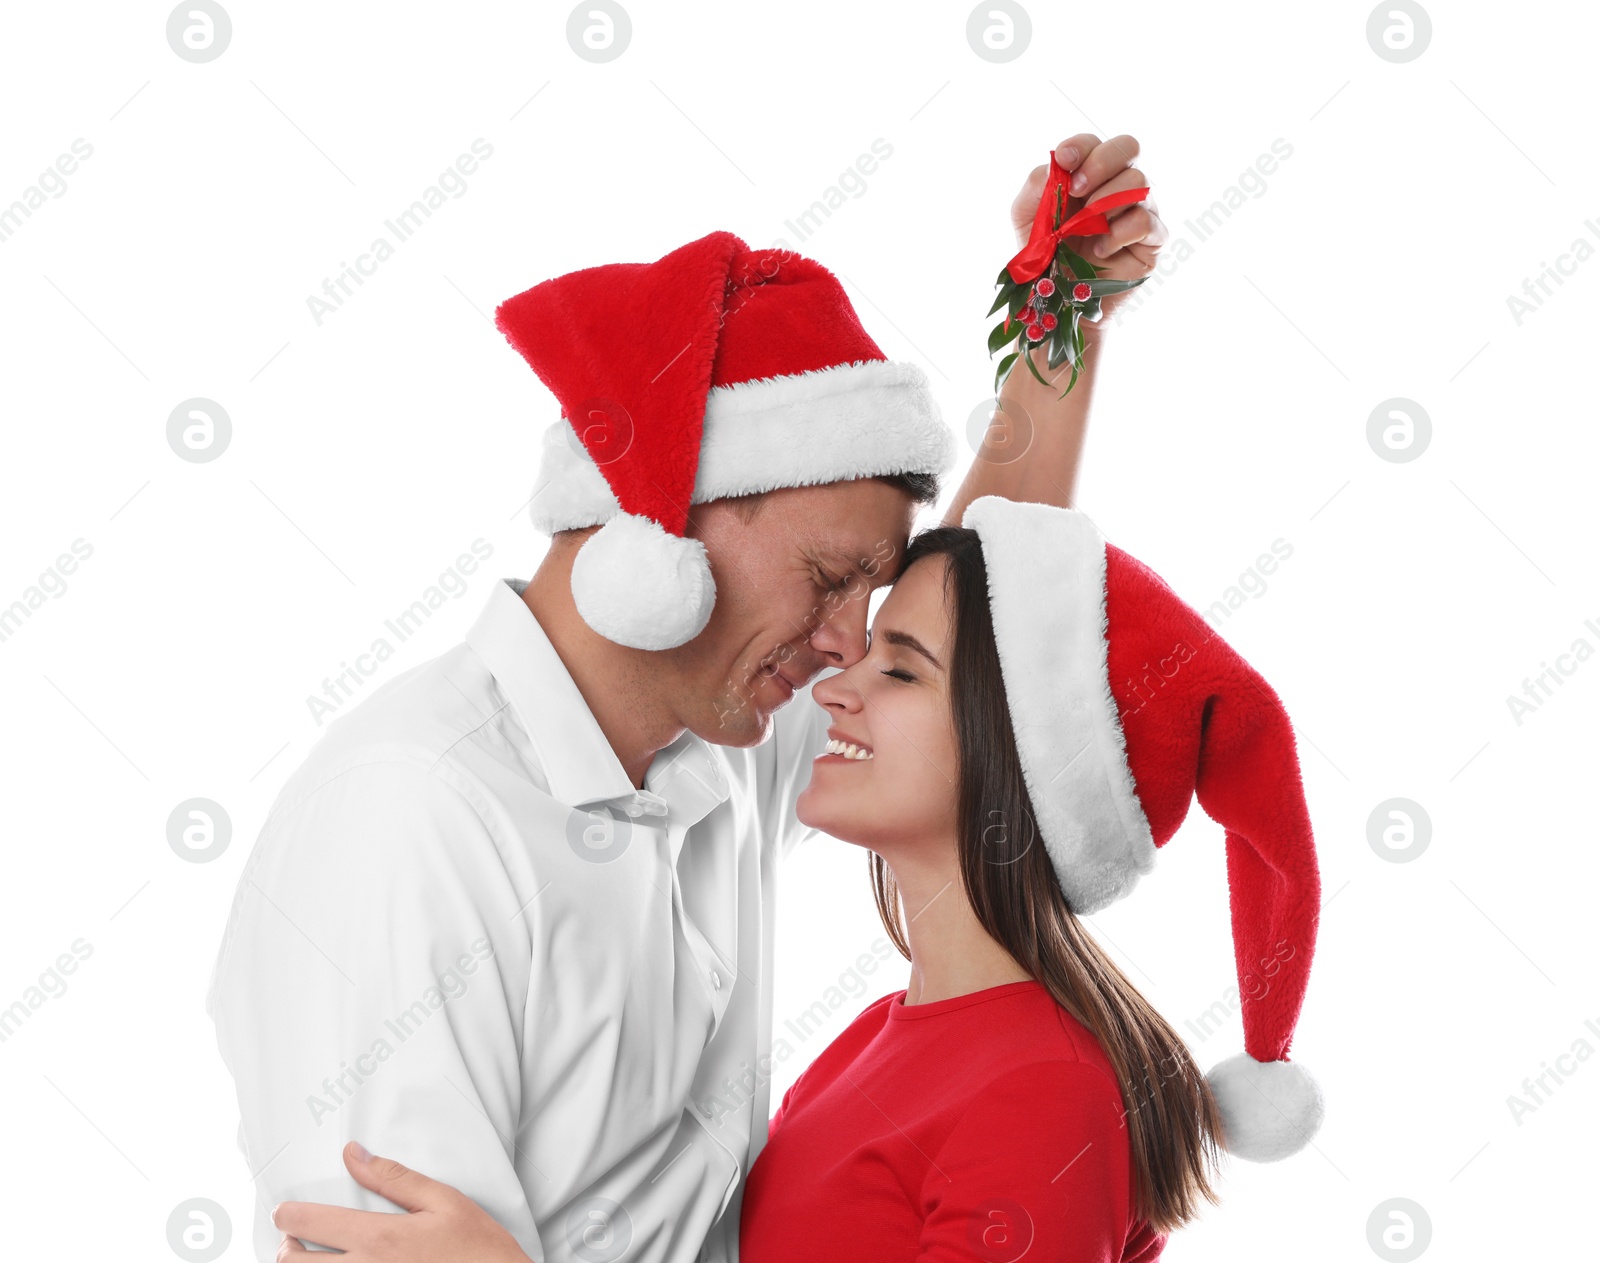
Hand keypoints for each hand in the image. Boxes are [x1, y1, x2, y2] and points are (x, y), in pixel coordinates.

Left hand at [272, 1141, 532, 1262]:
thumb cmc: (477, 1249)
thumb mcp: (443, 1201)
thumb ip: (394, 1178)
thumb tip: (353, 1154)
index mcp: (378, 1238)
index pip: (309, 1224)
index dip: (288, 1214)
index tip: (285, 1211)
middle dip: (286, 1248)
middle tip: (293, 1240)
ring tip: (308, 1260)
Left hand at [1009, 134, 1167, 322]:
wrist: (1058, 301)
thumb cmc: (1045, 255)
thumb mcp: (1027, 217)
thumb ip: (1037, 184)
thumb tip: (1057, 163)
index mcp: (1090, 175)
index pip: (1096, 143)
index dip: (1081, 146)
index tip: (1064, 161)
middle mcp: (1119, 186)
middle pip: (1128, 147)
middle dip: (1100, 163)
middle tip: (1077, 190)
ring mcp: (1140, 210)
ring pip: (1139, 182)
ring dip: (1106, 201)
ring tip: (1085, 227)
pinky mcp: (1152, 241)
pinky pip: (1146, 221)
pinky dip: (1119, 233)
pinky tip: (1100, 249)